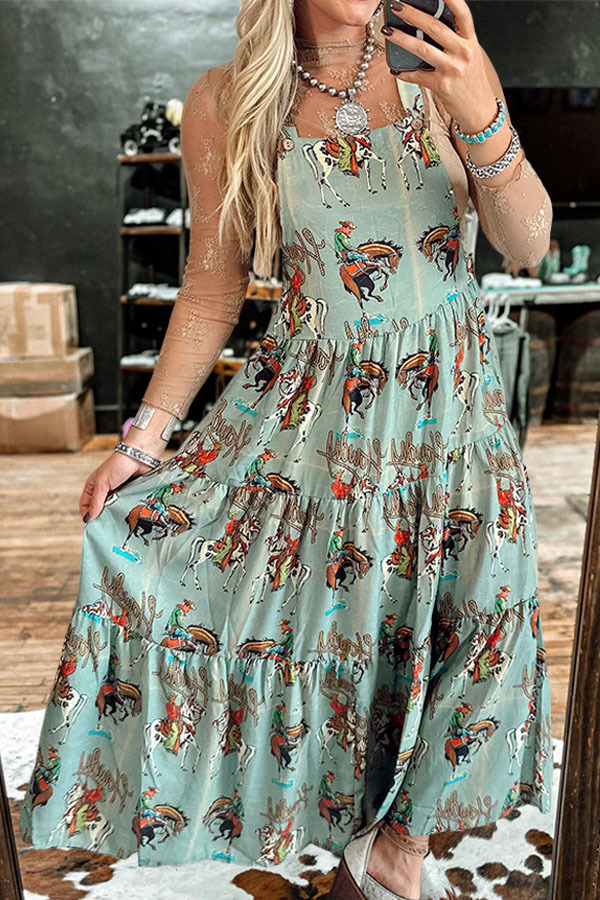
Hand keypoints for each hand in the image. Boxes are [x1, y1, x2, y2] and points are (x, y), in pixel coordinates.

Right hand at [79, 451, 154, 522]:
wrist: (140, 456)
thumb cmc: (118, 465)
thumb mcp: (103, 483)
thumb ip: (96, 500)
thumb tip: (89, 518)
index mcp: (93, 487)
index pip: (85, 505)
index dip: (87, 515)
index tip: (93, 524)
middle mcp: (104, 491)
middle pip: (100, 510)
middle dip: (102, 517)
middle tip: (107, 526)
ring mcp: (117, 494)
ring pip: (113, 510)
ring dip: (115, 515)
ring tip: (118, 522)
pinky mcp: (129, 495)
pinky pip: (125, 506)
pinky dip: (126, 511)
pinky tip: (128, 516)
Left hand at [382, 0, 497, 133]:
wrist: (479, 110)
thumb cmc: (471, 82)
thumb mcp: (470, 56)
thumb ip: (454, 42)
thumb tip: (428, 28)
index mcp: (470, 41)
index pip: (463, 14)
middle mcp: (463, 52)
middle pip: (435, 27)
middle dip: (413, 14)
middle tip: (397, 6)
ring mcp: (453, 69)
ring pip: (422, 49)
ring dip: (401, 39)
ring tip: (388, 32)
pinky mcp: (442, 86)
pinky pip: (418, 76)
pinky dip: (404, 73)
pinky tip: (395, 69)